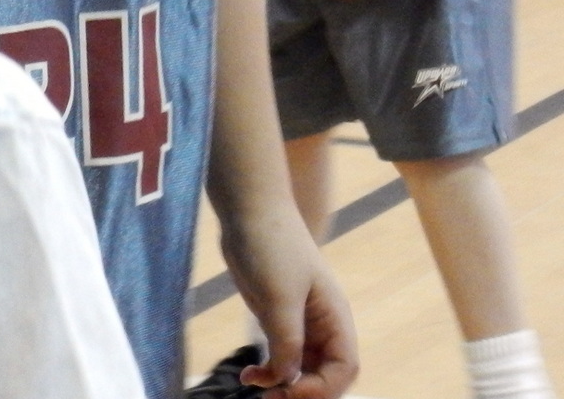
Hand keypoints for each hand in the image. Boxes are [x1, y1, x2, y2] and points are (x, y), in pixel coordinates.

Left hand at [220, 204, 357, 397]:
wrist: (247, 210)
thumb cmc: (271, 244)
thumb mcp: (280, 295)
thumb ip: (287, 340)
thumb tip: (287, 379)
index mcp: (334, 315)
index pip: (345, 368)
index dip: (322, 388)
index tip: (290, 389)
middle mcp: (321, 323)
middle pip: (325, 375)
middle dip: (303, 392)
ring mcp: (298, 321)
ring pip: (300, 370)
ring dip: (283, 386)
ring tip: (256, 388)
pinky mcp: (276, 317)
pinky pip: (279, 357)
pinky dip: (267, 371)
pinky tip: (248, 375)